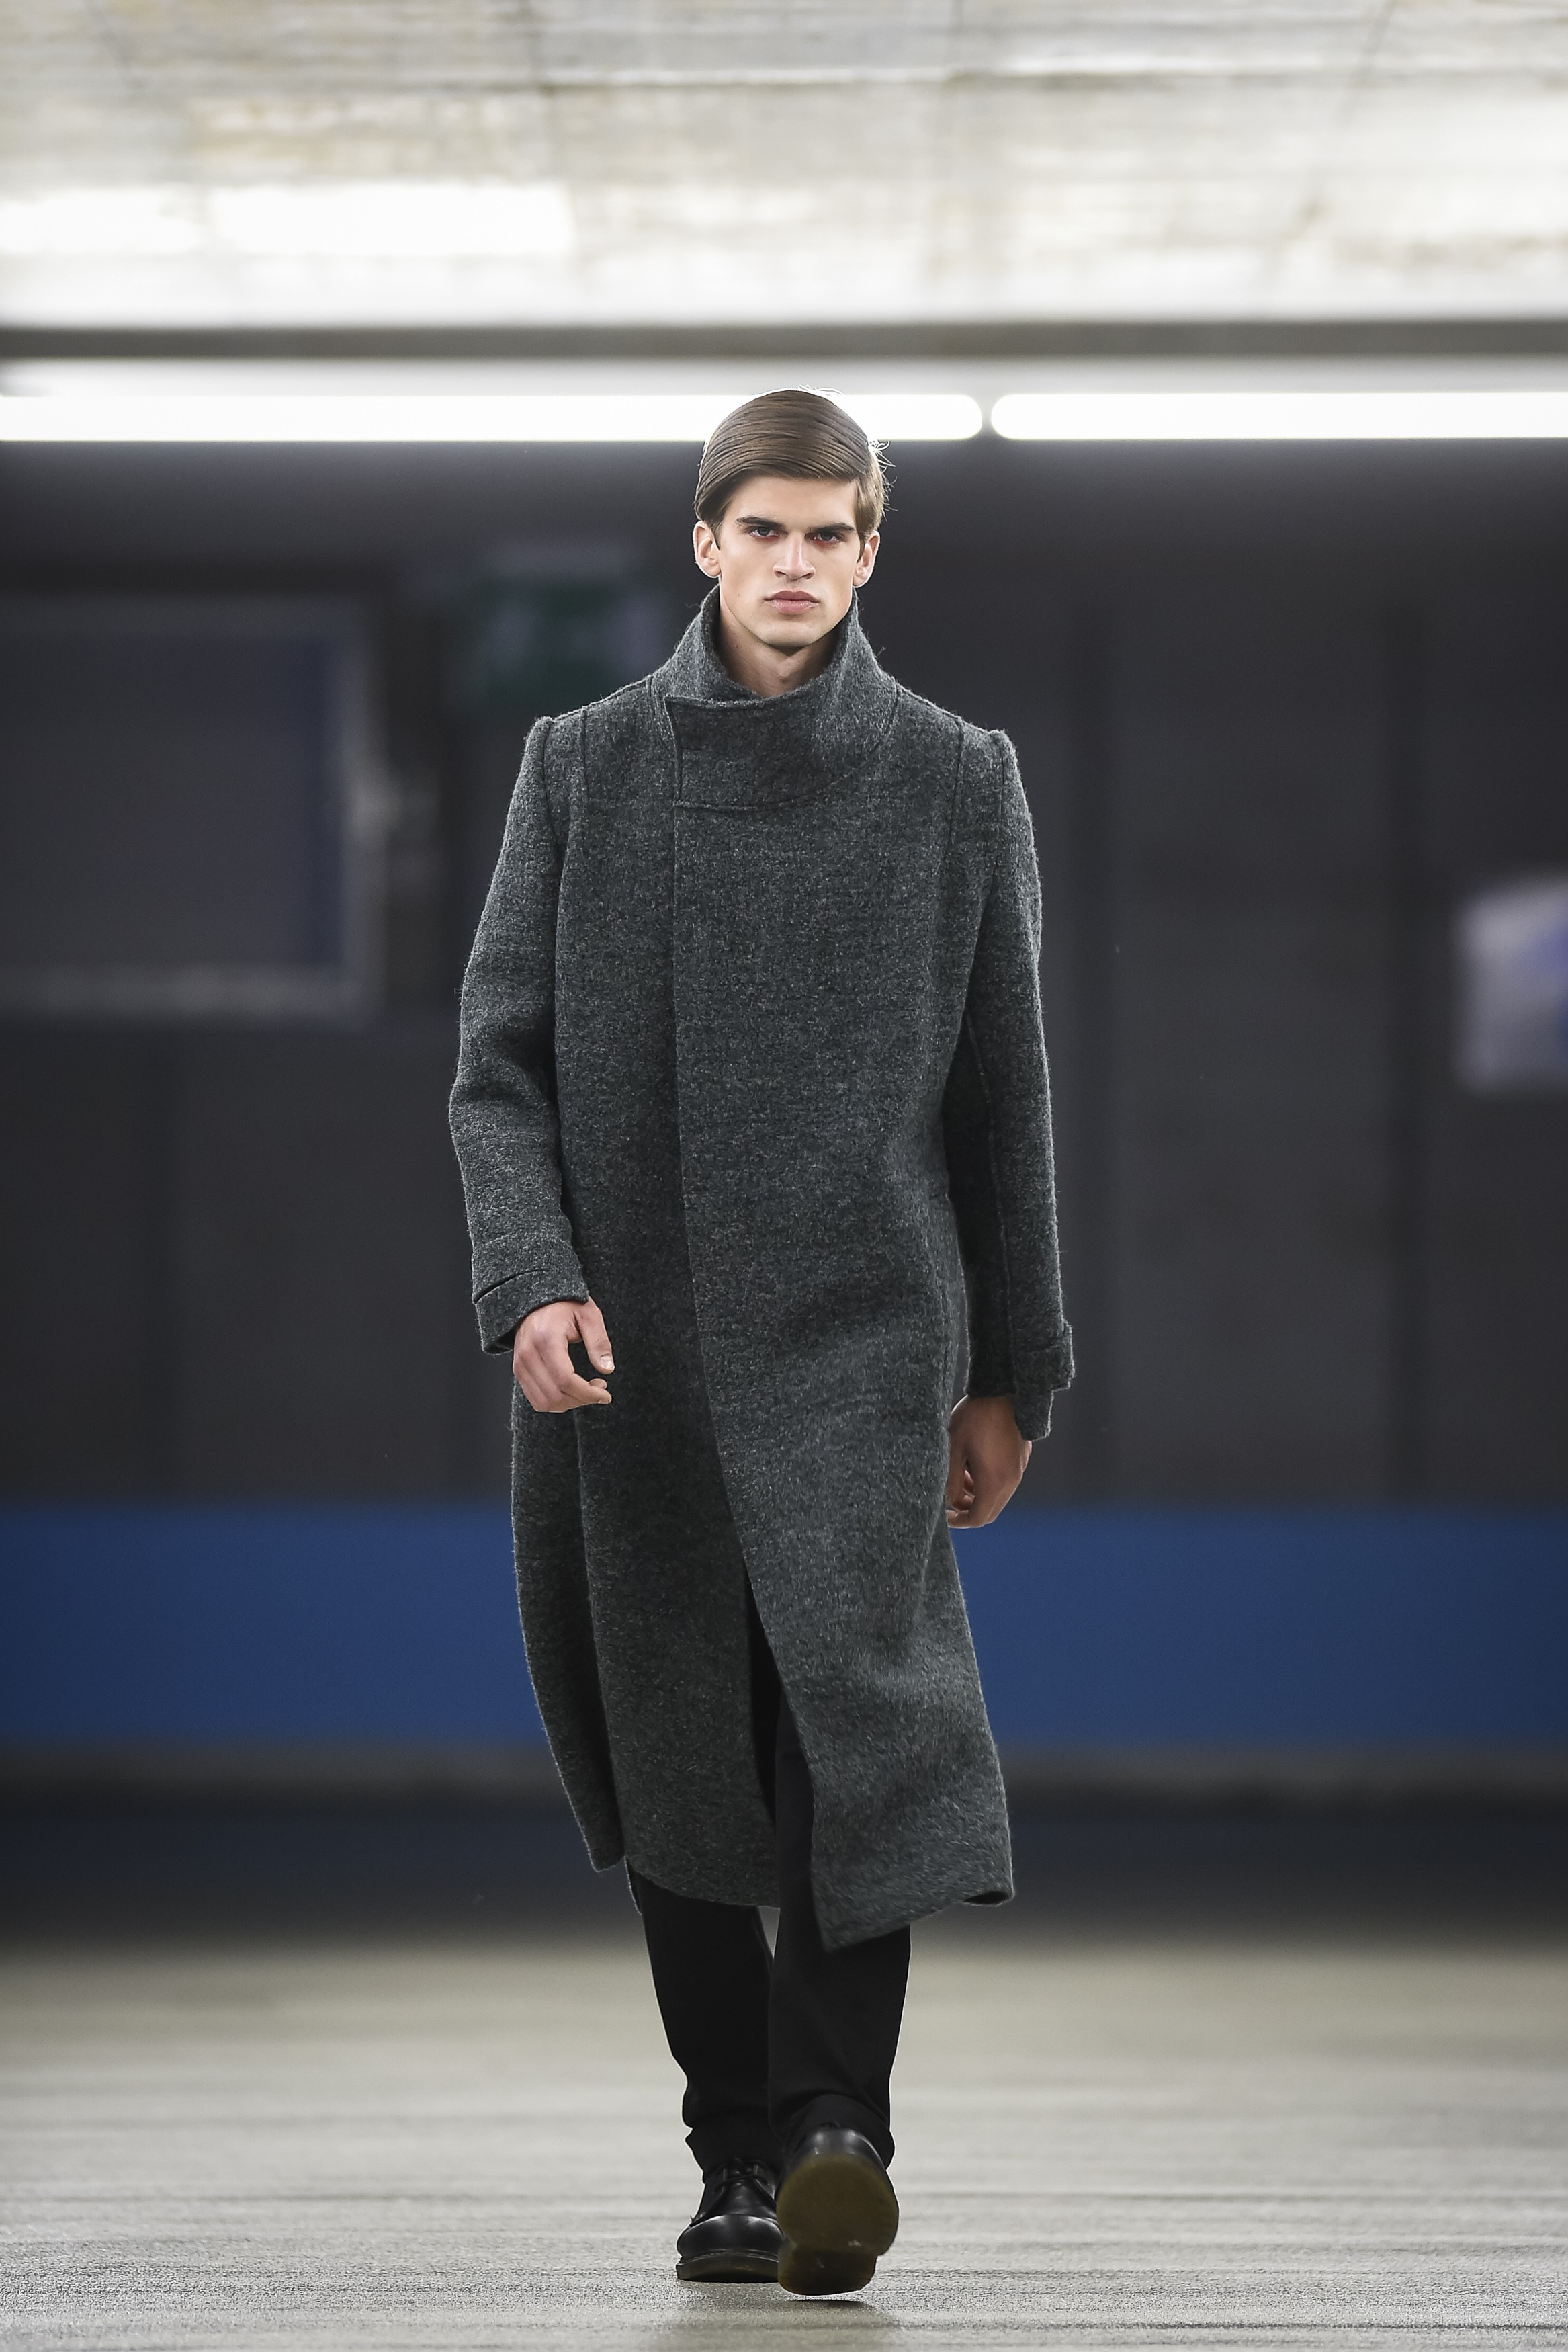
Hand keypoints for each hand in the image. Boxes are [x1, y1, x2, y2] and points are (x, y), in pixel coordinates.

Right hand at [512, 1298, 614, 1412]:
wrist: (536, 1300)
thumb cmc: (565, 1305)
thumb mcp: (589, 1316)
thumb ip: (599, 1342)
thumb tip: (607, 1369)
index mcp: (546, 1339)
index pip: (565, 1380)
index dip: (588, 1394)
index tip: (605, 1394)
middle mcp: (528, 1354)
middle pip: (555, 1396)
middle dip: (582, 1400)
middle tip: (600, 1389)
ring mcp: (520, 1364)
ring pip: (544, 1402)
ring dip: (569, 1404)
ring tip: (586, 1389)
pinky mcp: (518, 1370)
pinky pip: (536, 1399)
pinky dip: (556, 1402)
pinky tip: (571, 1390)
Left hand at [946, 1394, 1030, 1528]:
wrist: (1003, 1391)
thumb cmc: (974, 1418)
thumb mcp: (953, 1450)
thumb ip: (949, 1481)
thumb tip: (947, 1501)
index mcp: (994, 1482)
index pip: (977, 1518)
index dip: (958, 1521)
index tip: (944, 1514)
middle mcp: (1011, 1481)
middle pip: (989, 1511)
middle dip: (968, 1508)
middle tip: (950, 1494)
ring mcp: (1018, 1470)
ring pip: (997, 1497)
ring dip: (977, 1494)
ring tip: (959, 1473)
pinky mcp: (1021, 1460)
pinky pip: (1004, 1482)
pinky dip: (988, 1482)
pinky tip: (974, 1462)